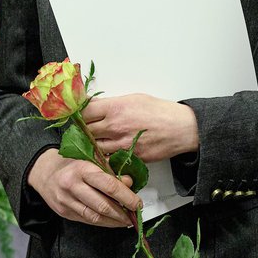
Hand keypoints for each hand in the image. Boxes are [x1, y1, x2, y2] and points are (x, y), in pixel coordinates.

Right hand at [29, 149, 139, 227]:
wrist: (45, 172)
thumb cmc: (72, 163)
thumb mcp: (91, 158)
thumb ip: (110, 170)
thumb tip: (129, 183)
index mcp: (82, 168)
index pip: (109, 185)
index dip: (126, 197)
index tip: (137, 203)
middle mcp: (73, 185)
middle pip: (103, 205)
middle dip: (122, 212)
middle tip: (134, 214)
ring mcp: (67, 201)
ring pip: (95, 216)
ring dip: (114, 221)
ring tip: (126, 220)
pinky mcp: (64, 213)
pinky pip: (87, 220)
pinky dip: (102, 222)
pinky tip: (112, 221)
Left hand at [83, 94, 198, 161]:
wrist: (180, 128)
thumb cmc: (160, 111)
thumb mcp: (134, 98)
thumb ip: (112, 103)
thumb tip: (94, 106)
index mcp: (115, 108)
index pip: (84, 112)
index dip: (78, 114)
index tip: (76, 115)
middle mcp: (115, 127)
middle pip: (85, 131)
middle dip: (81, 131)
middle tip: (80, 130)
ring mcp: (121, 144)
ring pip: (94, 148)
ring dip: (91, 145)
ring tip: (93, 142)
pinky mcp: (128, 158)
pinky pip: (109, 159)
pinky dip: (105, 157)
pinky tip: (106, 152)